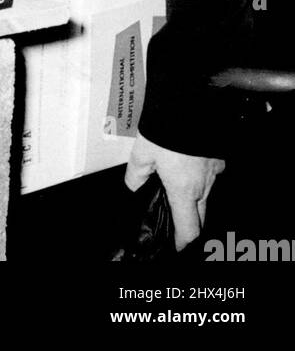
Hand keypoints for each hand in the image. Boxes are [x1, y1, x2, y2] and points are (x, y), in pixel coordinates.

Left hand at [125, 133, 224, 250]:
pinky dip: (201, 175)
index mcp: (183, 190)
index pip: (189, 229)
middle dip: (190, 221)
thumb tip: (133, 187)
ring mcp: (213, 171)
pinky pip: (211, 174)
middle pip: (200, 215)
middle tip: (176, 220)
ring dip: (195, 196)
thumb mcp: (142, 152)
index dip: (183, 242)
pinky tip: (188, 164)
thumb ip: (137, 174)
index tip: (178, 247)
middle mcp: (203, 185)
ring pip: (207, 194)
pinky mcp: (218, 157)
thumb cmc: (165, 128)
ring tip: (178, 186)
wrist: (189, 103)